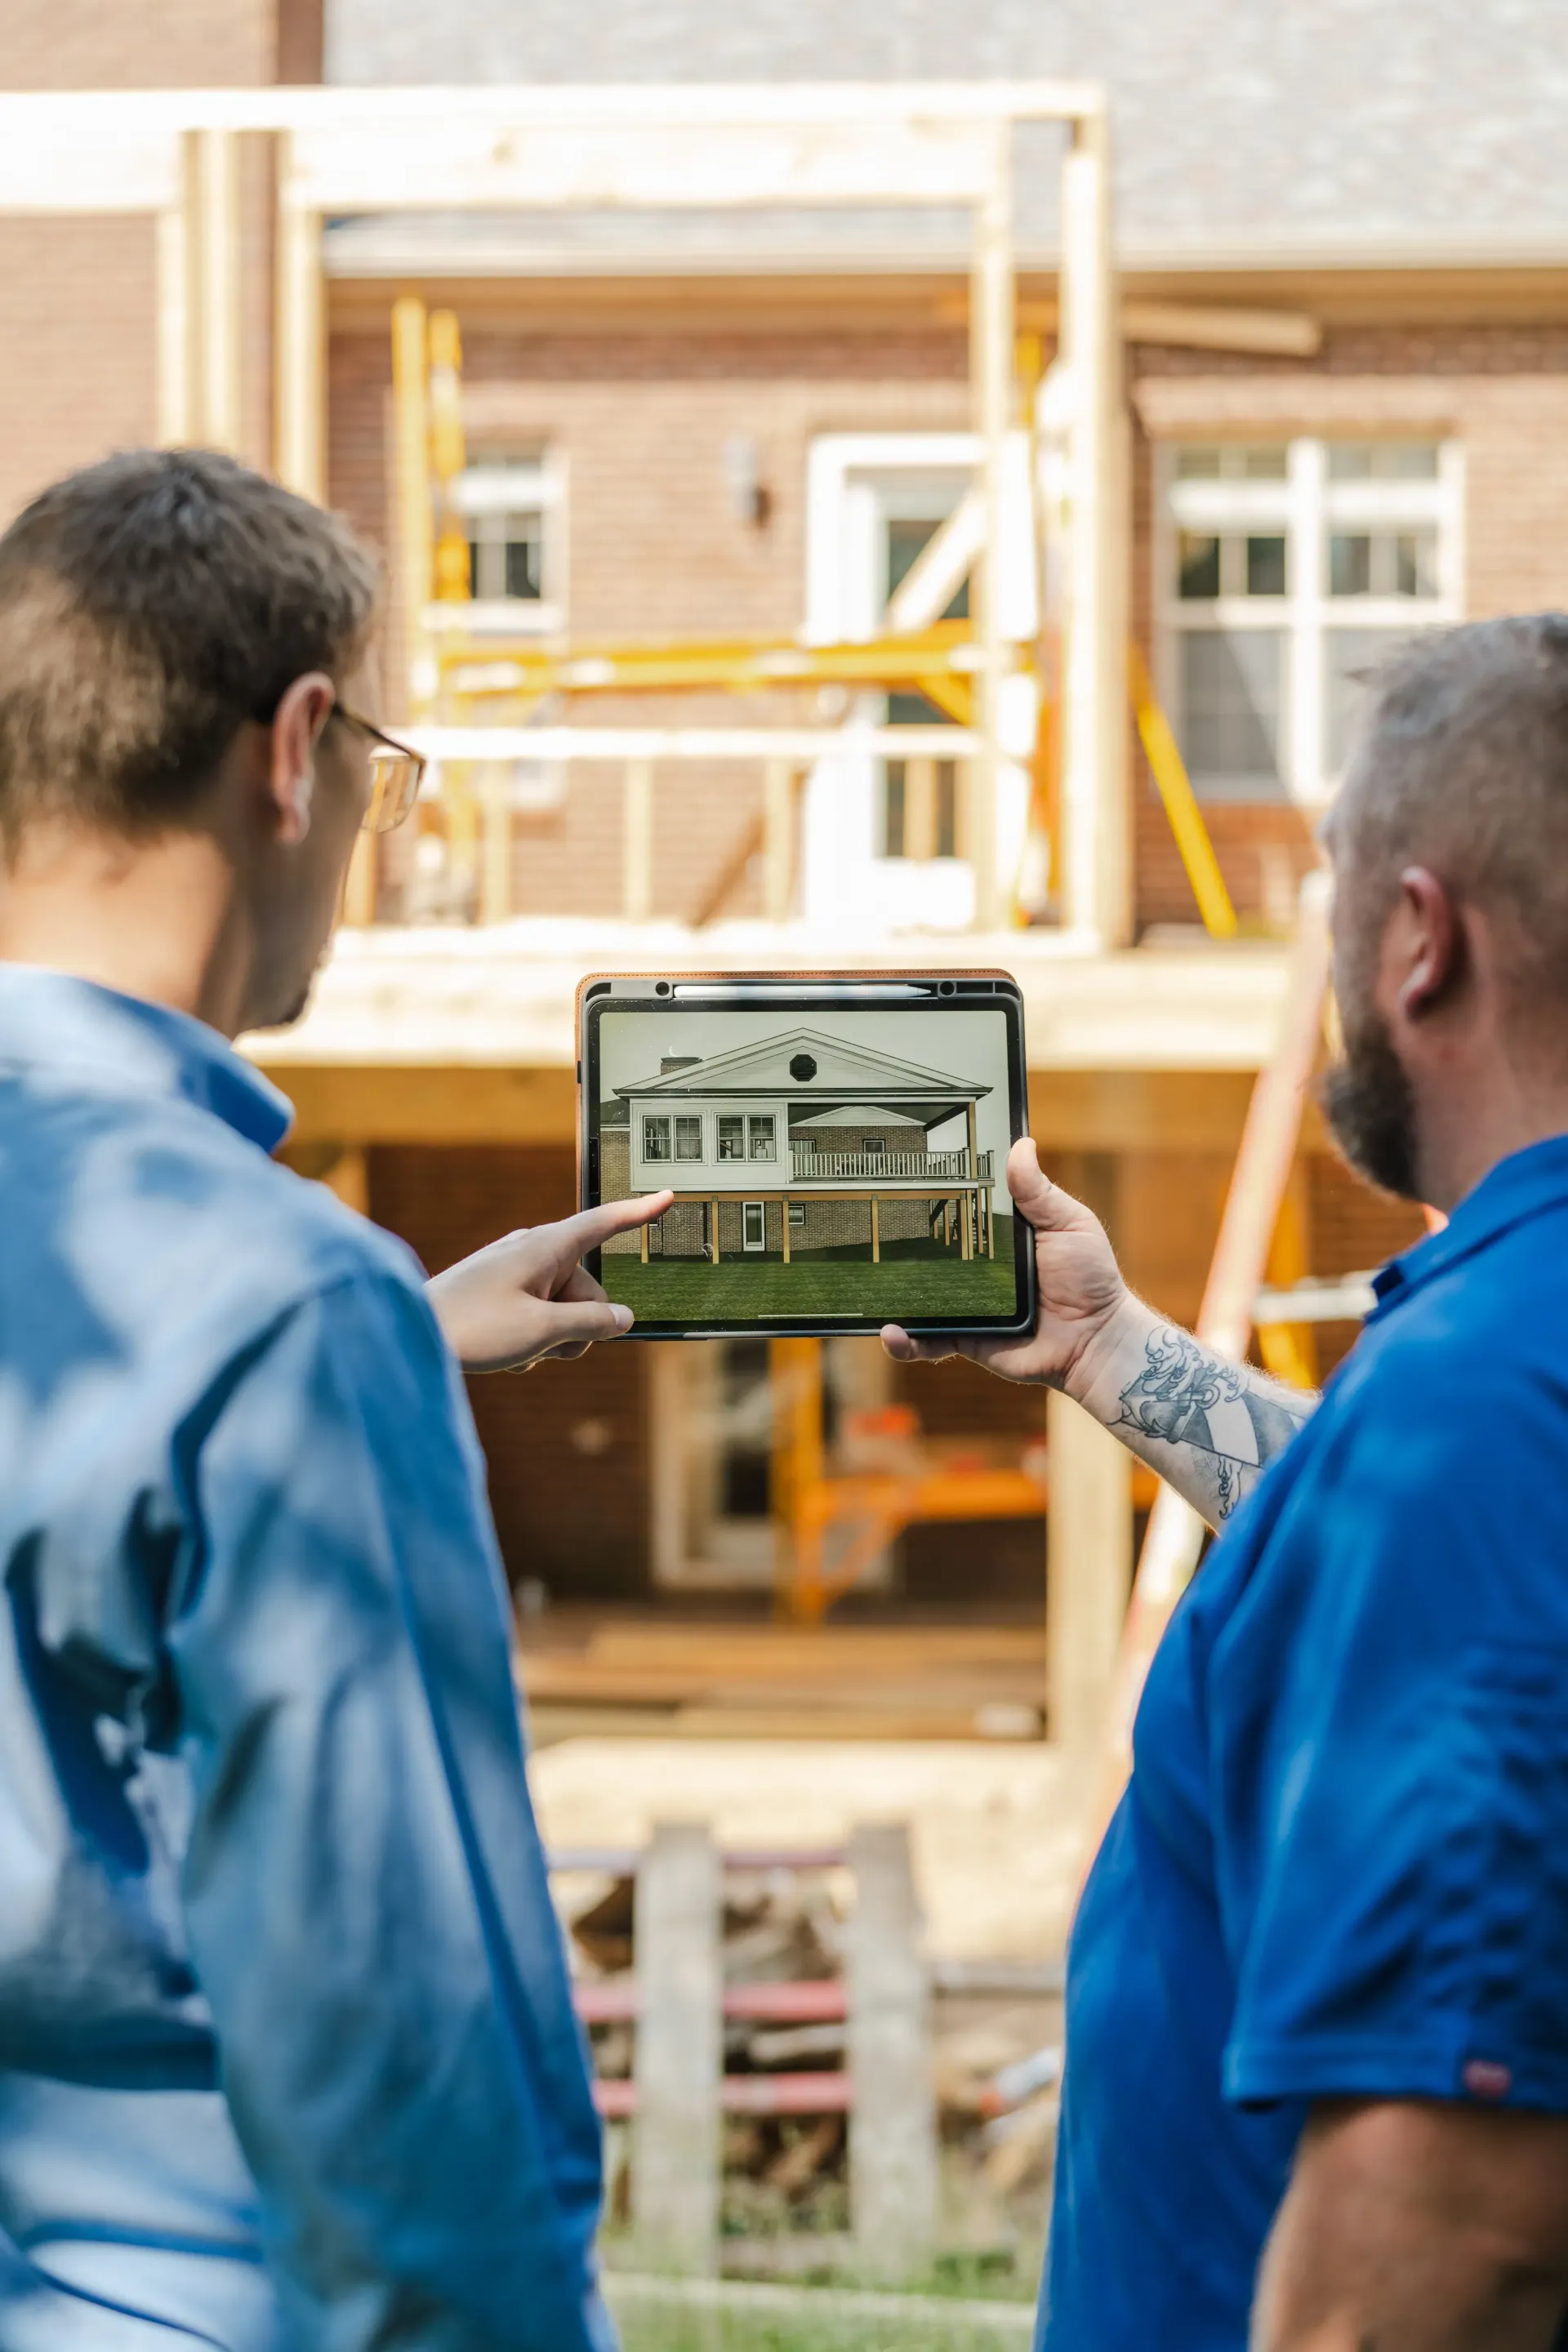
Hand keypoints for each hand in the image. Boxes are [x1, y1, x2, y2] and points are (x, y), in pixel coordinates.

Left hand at [427, 1192, 673, 1373]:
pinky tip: (502, 1351)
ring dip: (552, 1338)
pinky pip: (538, 1315)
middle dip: (579, 1326)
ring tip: (514, 1349)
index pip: (604, 1223)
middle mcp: (533, 1251)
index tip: (668, 1195)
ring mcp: (515, 1271)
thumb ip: (591, 1322)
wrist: (409, 1335)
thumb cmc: (471, 1329)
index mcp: (546, 1247)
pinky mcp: (501, 1290)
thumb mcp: (542, 1331)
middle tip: (541, 1346)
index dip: (639, 1213)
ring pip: (564, 1309)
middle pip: (588, 1290)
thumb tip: (623, 1317)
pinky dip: (531, 1338)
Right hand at [881, 1137, 1133, 1397]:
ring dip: (887, 1292)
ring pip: (914, 1295)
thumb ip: (1040, 1192)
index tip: (901, 1173)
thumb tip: (1022, 1144)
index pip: (956, 1208)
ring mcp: (964, 1302)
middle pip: (925, 1250)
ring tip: (867, 1286)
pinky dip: (906, 1341)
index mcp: (996, 1233)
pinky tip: (892, 1332)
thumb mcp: (1069, 1225)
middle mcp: (973, 1266)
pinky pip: (927, 1340)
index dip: (930, 1194)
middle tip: (867, 1224)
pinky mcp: (963, 1337)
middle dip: (895, 1240)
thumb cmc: (1091, 1279)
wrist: (1097, 1341)